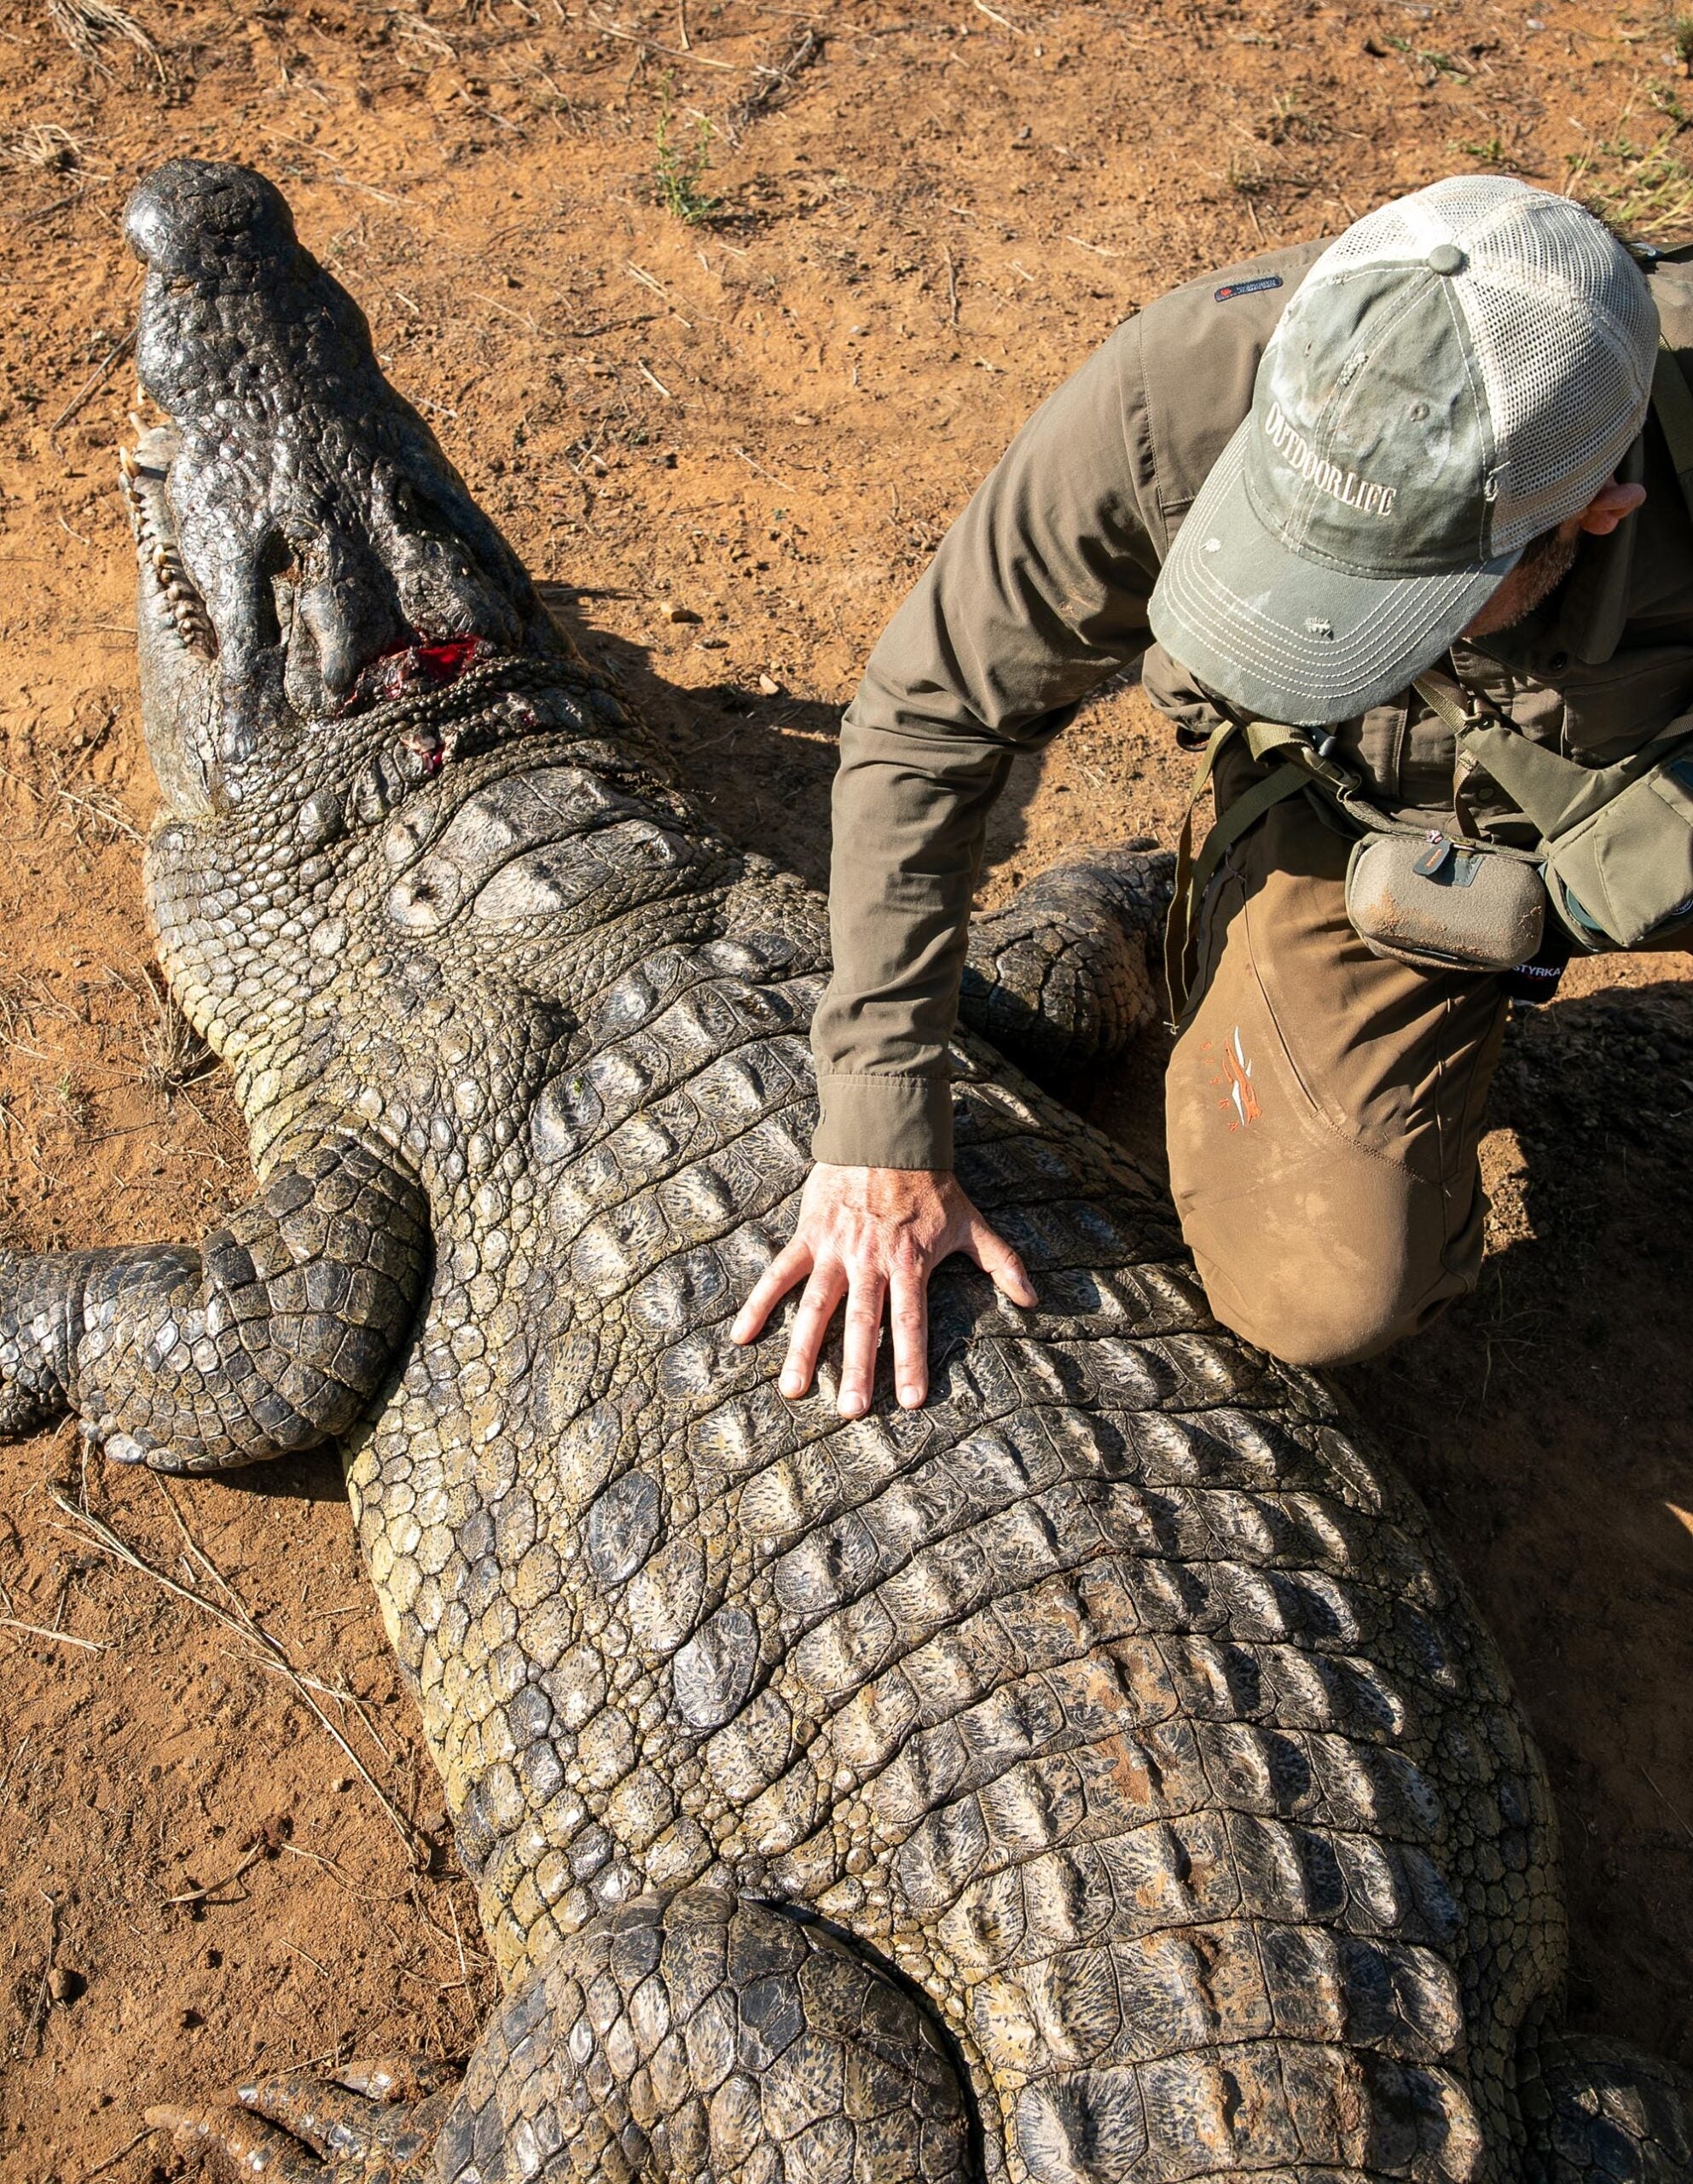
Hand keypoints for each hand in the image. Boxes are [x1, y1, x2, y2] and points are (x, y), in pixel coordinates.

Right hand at [731, 1164, 1036, 1416]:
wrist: (886, 1133)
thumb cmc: (930, 1183)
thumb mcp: (970, 1222)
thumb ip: (1001, 1263)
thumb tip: (1033, 1300)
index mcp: (909, 1263)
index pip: (909, 1321)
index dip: (910, 1361)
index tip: (910, 1401)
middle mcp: (870, 1262)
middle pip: (862, 1322)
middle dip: (856, 1369)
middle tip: (850, 1411)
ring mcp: (835, 1249)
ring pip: (816, 1306)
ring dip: (803, 1349)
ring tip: (793, 1390)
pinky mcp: (809, 1234)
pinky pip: (779, 1272)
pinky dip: (759, 1303)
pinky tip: (740, 1336)